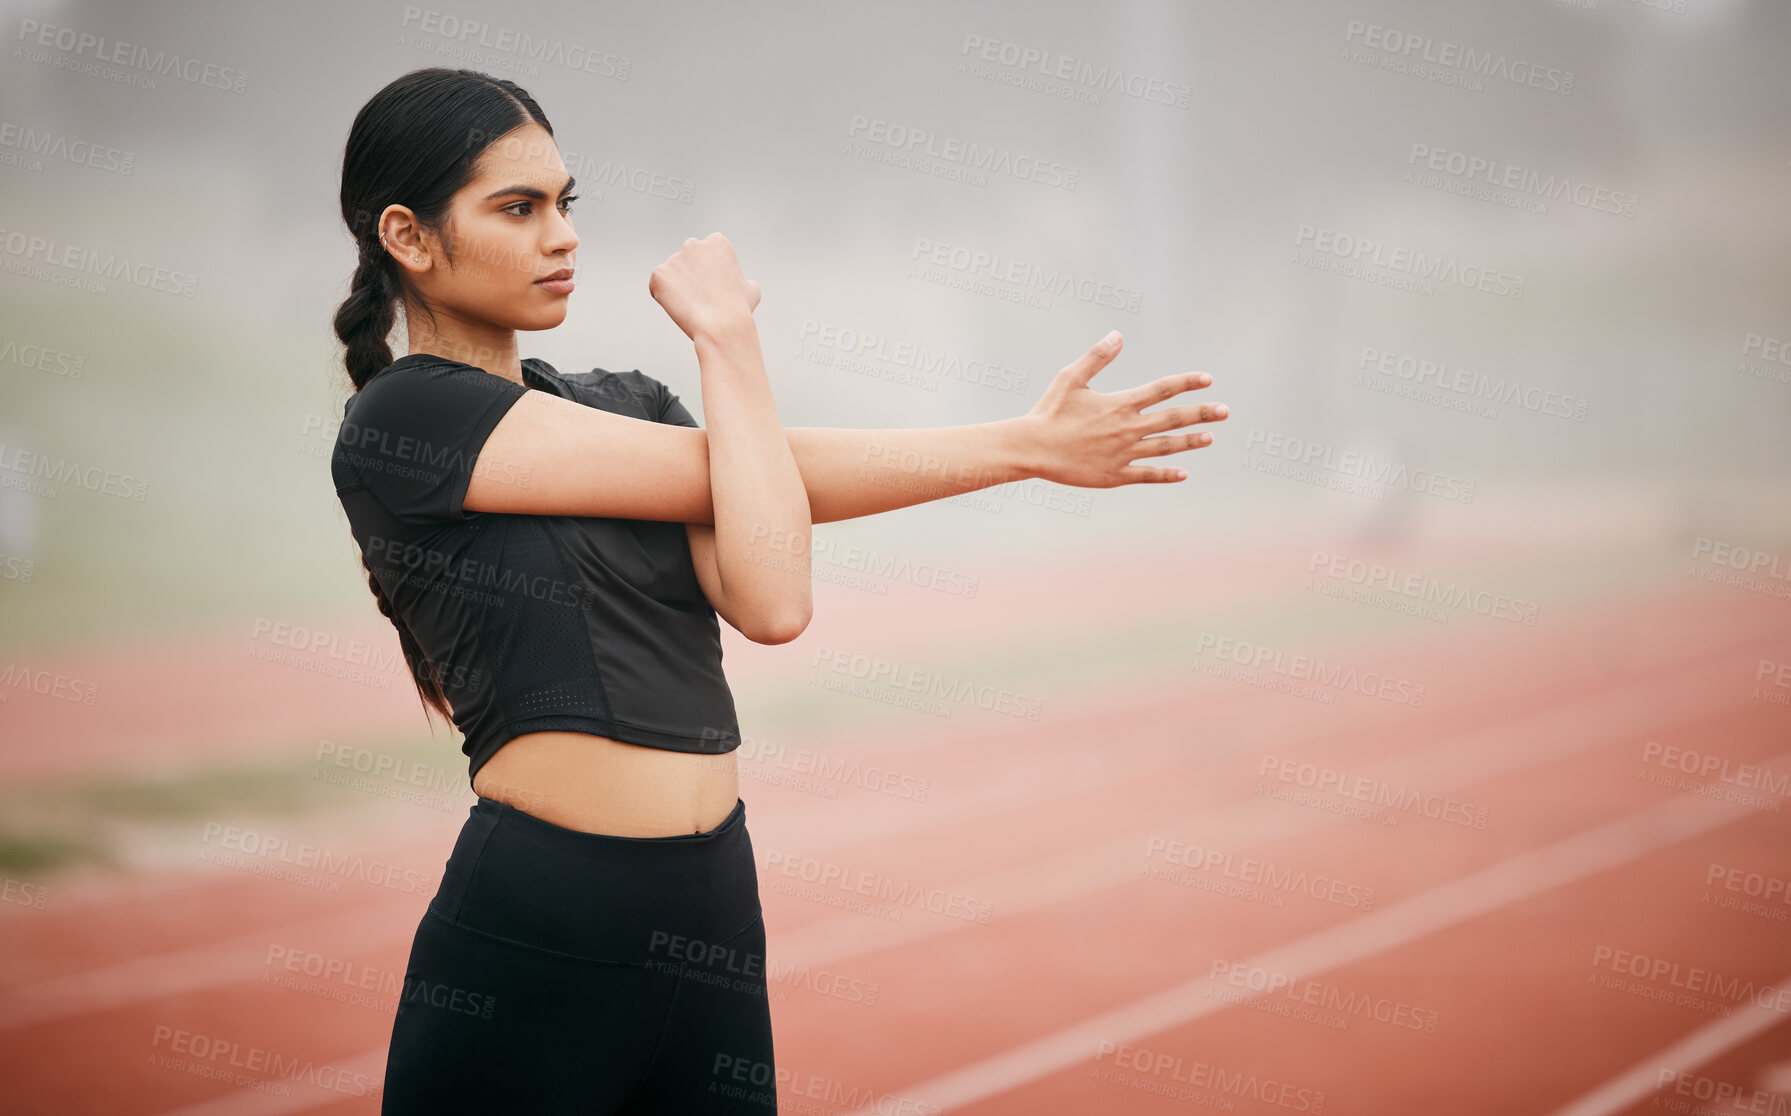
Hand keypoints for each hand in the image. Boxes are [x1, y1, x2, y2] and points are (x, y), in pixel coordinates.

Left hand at [648, 232, 760, 342]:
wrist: (721, 324)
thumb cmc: (739, 309)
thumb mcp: (751, 289)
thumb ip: (740, 279)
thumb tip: (739, 284)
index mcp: (717, 242)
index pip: (708, 255)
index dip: (712, 274)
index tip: (716, 289)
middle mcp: (693, 244)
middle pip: (688, 261)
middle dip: (692, 276)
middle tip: (702, 298)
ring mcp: (673, 258)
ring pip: (673, 275)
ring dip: (678, 288)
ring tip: (692, 306)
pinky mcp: (658, 274)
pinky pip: (658, 286)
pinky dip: (665, 298)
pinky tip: (680, 308)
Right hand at [1019, 331, 1226, 486]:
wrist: (1033, 448)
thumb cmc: (1050, 411)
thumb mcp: (1071, 378)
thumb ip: (1097, 357)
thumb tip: (1118, 335)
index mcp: (1120, 404)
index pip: (1162, 390)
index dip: (1187, 383)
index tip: (1207, 379)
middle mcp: (1127, 429)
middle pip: (1173, 419)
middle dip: (1202, 414)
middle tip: (1225, 411)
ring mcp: (1123, 454)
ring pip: (1165, 447)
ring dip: (1189, 441)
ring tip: (1209, 438)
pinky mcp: (1115, 475)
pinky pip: (1147, 475)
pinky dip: (1166, 475)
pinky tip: (1183, 474)